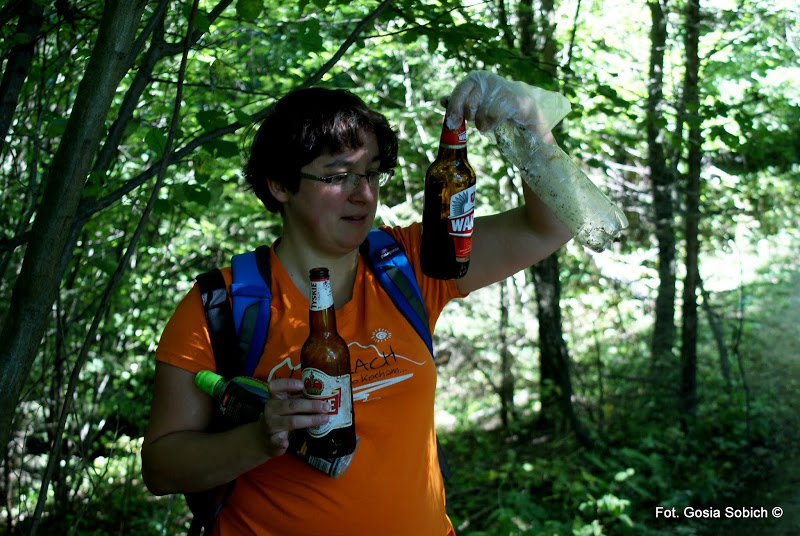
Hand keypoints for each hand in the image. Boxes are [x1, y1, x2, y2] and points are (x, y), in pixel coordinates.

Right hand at [259, 378, 329, 456]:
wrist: (264, 438)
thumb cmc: (281, 416)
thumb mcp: (286, 404)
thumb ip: (299, 399)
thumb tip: (323, 395)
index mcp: (275, 397)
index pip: (276, 386)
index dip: (288, 384)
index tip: (302, 385)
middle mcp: (271, 409)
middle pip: (291, 405)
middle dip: (311, 405)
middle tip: (326, 406)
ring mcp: (271, 424)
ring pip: (291, 421)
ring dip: (309, 420)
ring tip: (324, 419)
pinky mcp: (272, 440)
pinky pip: (276, 440)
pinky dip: (281, 441)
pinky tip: (286, 443)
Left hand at [444, 70, 570, 137]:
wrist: (524, 106)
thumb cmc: (494, 103)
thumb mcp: (475, 100)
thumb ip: (458, 101)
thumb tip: (442, 101)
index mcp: (476, 77)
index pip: (459, 91)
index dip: (454, 108)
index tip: (454, 122)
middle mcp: (487, 79)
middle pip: (468, 106)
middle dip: (471, 117)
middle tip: (478, 118)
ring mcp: (500, 88)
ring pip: (480, 114)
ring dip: (482, 124)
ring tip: (489, 121)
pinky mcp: (513, 100)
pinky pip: (492, 117)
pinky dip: (492, 124)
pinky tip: (497, 122)